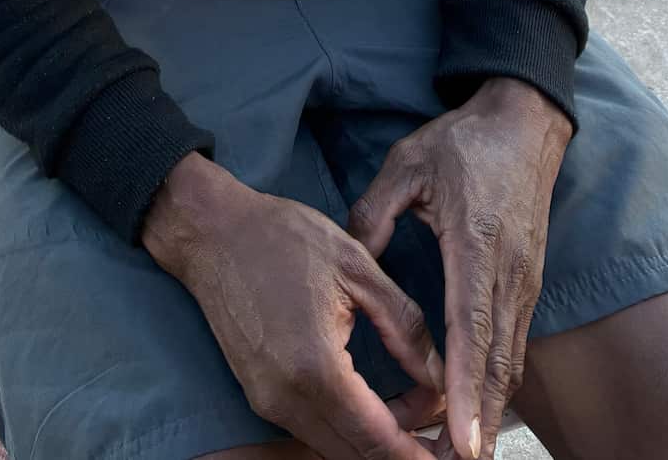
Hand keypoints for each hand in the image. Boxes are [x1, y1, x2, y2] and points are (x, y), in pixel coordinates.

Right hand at [143, 154, 445, 459]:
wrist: (212, 231)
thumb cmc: (282, 237)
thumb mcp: (356, 267)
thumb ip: (403, 326)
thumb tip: (440, 374)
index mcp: (316, 368)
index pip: (378, 441)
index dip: (420, 454)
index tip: (456, 450)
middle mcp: (287, 400)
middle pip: (357, 457)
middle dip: (407, 449)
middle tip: (443, 421)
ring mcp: (268, 402)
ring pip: (337, 447)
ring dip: (380, 438)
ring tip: (419, 399)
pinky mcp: (260, 395)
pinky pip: (316, 430)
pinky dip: (353, 425)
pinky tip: (380, 397)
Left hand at [347, 78, 571, 459]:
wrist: (523, 122)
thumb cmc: (462, 141)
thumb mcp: (408, 163)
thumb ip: (375, 210)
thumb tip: (350, 256)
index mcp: (476, 243)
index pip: (470, 327)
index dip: (463, 386)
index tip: (459, 436)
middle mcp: (508, 272)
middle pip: (496, 360)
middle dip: (478, 419)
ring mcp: (523, 280)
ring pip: (509, 358)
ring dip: (489, 408)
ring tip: (463, 453)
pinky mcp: (527, 281)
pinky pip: (513, 341)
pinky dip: (497, 381)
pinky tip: (480, 411)